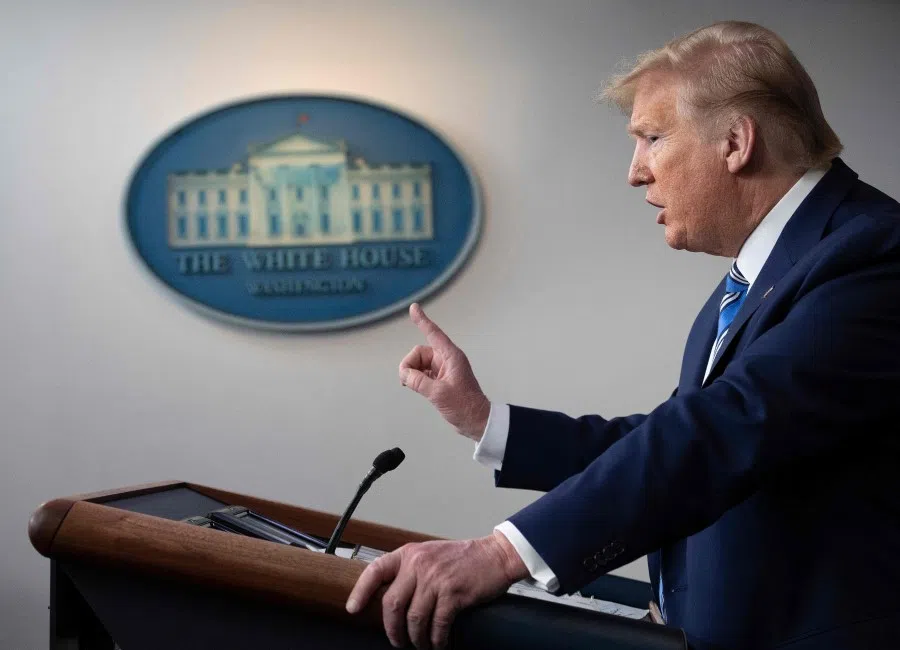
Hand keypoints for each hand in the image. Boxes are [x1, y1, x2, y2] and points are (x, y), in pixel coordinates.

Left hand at [346, 531, 528, 648]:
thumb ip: (410, 570)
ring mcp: (436, 578)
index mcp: (409, 554)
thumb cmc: (463, 558)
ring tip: (421, 644)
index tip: (353, 609)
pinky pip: (437, 624)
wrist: (495, 555)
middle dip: (392, 630)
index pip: (375, 570)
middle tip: (398, 642)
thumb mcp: (430, 555)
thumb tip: (391, 600)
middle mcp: (419, 564)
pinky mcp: (453, 593)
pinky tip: (439, 643)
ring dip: (416, 639)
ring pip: (414, 619)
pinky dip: (436, 639)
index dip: (360, 592)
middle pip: (392, 604)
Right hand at [399, 303, 490, 440]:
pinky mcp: (440, 380)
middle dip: (410, 365)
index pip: (433, 334)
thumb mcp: (438, 393)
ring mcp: (443, 370)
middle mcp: (447, 360)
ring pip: (419, 364)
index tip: (414, 308)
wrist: (475, 421)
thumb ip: (418, 382)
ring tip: (414, 387)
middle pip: (420, 353)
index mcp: (451, 357)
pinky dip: (416, 378)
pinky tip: (416, 388)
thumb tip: (404, 374)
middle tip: (407, 381)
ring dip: (412, 373)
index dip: (422, 321)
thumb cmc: (465, 406)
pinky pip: (422, 373)